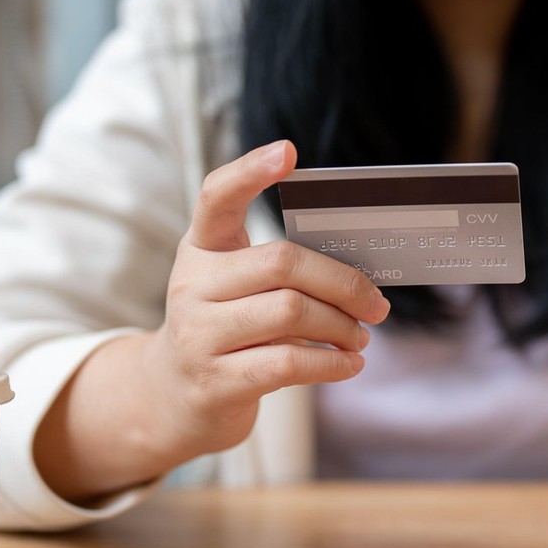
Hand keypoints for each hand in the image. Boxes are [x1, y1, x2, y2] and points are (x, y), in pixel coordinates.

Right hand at [145, 139, 390, 455]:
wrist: (171, 396)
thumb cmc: (223, 331)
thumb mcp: (233, 288)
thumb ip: (279, 271)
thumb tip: (359, 277)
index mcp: (201, 248)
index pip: (217, 197)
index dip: (250, 171)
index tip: (288, 151)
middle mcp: (192, 285)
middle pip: (282, 263)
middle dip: (343, 283)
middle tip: (376, 304)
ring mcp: (199, 334)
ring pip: (291, 313)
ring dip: (342, 326)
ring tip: (360, 337)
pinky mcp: (215, 381)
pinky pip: (288, 363)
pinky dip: (331, 363)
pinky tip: (349, 364)